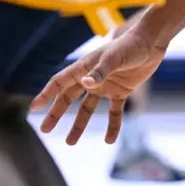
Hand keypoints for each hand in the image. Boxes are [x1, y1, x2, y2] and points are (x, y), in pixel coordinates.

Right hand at [32, 13, 169, 144]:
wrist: (151, 42)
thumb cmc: (130, 45)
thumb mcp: (114, 58)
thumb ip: (100, 72)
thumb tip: (84, 84)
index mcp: (84, 67)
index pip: (60, 82)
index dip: (46, 94)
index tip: (34, 108)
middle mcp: (91, 78)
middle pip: (69, 98)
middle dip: (56, 113)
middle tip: (45, 130)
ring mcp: (105, 86)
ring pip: (87, 109)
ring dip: (79, 125)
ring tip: (70, 142)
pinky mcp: (121, 91)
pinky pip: (114, 112)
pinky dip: (112, 125)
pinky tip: (109, 140)